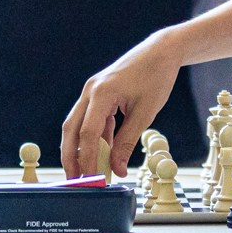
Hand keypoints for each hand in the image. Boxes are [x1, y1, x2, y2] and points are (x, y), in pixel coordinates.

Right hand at [60, 34, 182, 176]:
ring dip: (80, 149)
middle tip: (75, 180)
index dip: (87, 159)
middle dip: (70, 157)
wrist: (160, 52)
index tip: (91, 178)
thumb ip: (127, 142)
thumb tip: (117, 169)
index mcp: (101, 93)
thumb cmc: (155, 78)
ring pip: (77, 125)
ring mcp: (92, 92)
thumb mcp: (145, 113)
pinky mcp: (98, 95)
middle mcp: (90, 91)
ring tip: (86, 171)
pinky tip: (103, 154)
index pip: (87, 133)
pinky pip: (91, 120)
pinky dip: (94, 138)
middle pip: (71, 130)